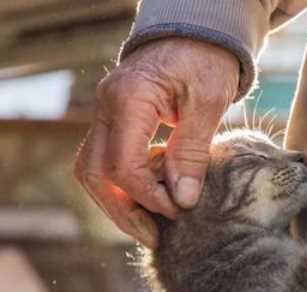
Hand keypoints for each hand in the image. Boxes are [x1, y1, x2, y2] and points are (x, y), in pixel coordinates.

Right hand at [75, 38, 239, 247]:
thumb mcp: (210, 102)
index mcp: (129, 98)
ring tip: (151, 225)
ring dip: (119, 203)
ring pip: (93, 170)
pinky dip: (125, 184)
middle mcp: (106, 106)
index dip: (149, 197)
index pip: (123, 165)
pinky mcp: (115, 120)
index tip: (178, 212)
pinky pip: (106, 159)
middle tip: (154, 237)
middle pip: (96, 174)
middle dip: (124, 212)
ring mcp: (106, 113)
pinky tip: (152, 196)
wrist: (196, 35)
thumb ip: (192, 150)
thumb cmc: (207, 60)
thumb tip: (182, 200)